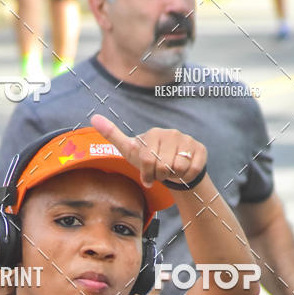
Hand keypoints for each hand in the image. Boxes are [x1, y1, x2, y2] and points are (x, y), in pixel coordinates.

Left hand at [91, 114, 206, 189]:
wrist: (174, 170)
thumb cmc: (150, 160)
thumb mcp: (130, 150)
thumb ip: (112, 135)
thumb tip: (93, 117)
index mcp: (153, 134)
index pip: (147, 160)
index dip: (147, 174)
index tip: (148, 175)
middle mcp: (171, 133)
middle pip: (163, 165)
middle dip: (160, 176)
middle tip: (161, 173)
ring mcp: (187, 140)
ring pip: (178, 168)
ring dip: (173, 176)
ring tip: (171, 171)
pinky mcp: (199, 149)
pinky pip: (193, 169)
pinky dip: (187, 176)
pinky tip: (184, 171)